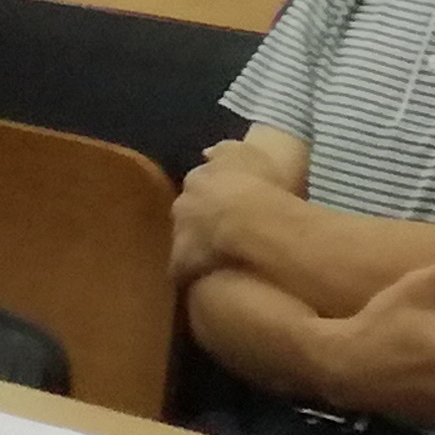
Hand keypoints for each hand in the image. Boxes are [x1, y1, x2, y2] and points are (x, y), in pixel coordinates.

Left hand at [171, 136, 296, 279]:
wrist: (248, 218)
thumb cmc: (255, 183)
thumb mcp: (244, 154)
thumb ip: (223, 151)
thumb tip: (207, 154)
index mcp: (198, 179)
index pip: (197, 188)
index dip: (208, 199)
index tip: (220, 207)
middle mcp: (182, 203)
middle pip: (185, 213)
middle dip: (196, 222)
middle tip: (216, 234)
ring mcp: (179, 233)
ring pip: (182, 241)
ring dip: (193, 248)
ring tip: (213, 260)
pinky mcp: (180, 262)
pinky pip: (183, 270)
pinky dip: (190, 275)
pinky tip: (203, 282)